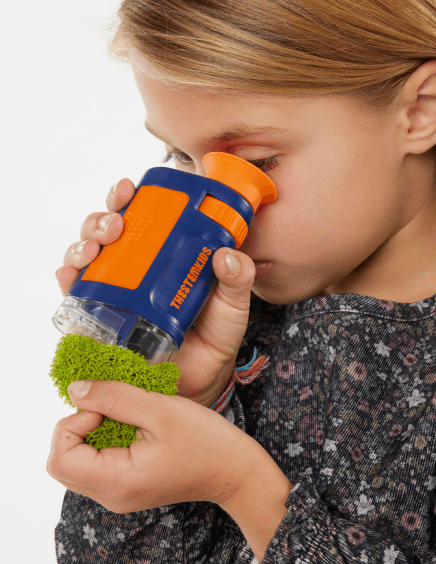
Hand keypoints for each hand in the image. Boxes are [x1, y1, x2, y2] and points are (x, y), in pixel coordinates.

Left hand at [47, 379, 263, 511]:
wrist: (233, 470)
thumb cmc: (205, 440)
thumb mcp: (160, 409)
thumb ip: (115, 397)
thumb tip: (75, 389)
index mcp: (118, 481)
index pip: (60, 457)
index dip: (74, 423)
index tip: (104, 405)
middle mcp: (111, 497)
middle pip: (62, 462)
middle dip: (78, 427)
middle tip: (111, 408)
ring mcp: (118, 496)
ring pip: (77, 463)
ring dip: (90, 433)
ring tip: (124, 416)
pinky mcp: (126, 488)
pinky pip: (95, 466)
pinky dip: (102, 441)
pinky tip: (131, 427)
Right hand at [54, 179, 256, 406]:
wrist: (202, 378)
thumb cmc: (217, 332)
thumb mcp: (234, 302)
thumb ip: (239, 278)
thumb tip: (228, 256)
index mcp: (167, 251)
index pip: (143, 215)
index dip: (130, 197)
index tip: (129, 188)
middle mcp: (136, 265)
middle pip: (108, 230)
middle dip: (102, 219)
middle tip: (114, 224)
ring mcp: (117, 290)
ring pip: (86, 255)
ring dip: (82, 245)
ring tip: (92, 249)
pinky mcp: (102, 317)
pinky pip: (75, 294)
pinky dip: (67, 280)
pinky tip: (69, 275)